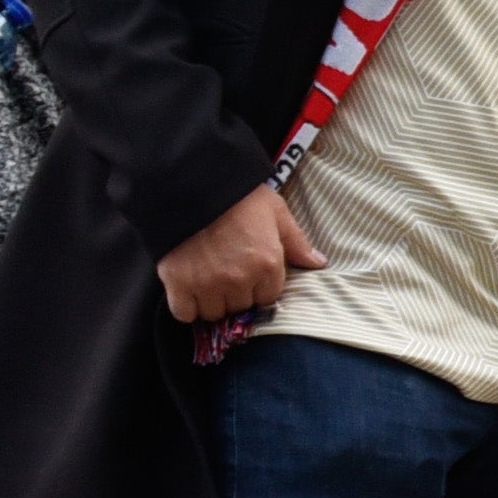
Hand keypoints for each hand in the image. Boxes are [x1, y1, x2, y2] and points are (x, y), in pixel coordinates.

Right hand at [156, 182, 323, 324]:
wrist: (189, 183)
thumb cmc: (237, 196)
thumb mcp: (275, 211)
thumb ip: (296, 241)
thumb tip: (318, 263)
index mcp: (267, 263)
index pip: (267, 299)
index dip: (257, 288)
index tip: (247, 275)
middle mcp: (240, 279)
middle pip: (240, 307)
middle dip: (234, 295)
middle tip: (224, 273)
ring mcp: (208, 283)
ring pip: (213, 313)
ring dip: (210, 302)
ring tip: (205, 279)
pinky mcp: (178, 284)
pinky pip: (184, 313)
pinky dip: (185, 306)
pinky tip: (186, 290)